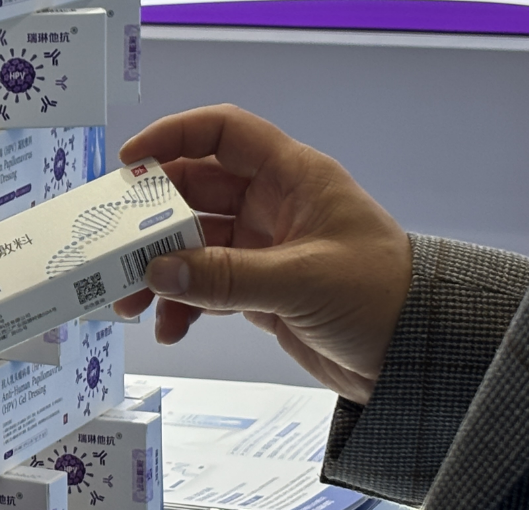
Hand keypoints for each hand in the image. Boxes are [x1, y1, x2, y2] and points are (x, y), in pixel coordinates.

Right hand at [112, 105, 411, 404]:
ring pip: (191, 246)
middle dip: (150, 221)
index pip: (224, 134)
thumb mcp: (302, 281)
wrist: (415, 356)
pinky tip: (168, 329)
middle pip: (193, 193)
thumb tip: (157, 272)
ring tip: (127, 302)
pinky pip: (203, 287)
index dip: (174, 137)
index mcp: (292, 178)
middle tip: (113, 247)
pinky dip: (180, 306)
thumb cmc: (380, 298)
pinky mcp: (256, 289)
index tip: (129, 162)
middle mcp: (271, 205)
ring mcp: (261, 248)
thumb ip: (227, 276)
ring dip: (157, 271)